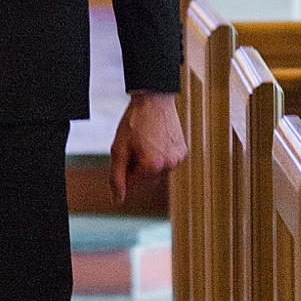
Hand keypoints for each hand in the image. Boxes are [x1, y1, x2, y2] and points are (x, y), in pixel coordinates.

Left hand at [109, 90, 185, 204]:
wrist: (154, 99)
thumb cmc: (134, 122)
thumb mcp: (119, 149)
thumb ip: (117, 177)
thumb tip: (118, 200)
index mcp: (151, 166)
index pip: (132, 185)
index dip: (124, 170)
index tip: (124, 154)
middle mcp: (168, 165)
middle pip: (146, 181)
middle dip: (136, 169)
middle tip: (133, 146)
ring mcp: (178, 159)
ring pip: (157, 173)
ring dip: (148, 165)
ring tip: (144, 142)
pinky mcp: (183, 152)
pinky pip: (167, 163)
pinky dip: (159, 158)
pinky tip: (154, 140)